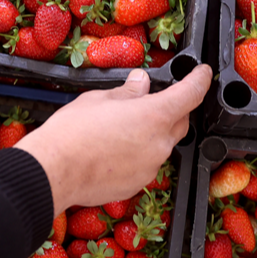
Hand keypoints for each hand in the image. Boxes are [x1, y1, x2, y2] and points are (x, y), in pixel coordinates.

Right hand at [16, 64, 211, 214]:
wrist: (53, 171)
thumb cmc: (72, 131)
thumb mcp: (99, 99)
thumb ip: (128, 92)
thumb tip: (141, 83)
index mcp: (154, 115)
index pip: (191, 94)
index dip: (200, 80)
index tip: (203, 73)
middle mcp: (159, 144)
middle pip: (179, 122)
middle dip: (172, 109)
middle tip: (149, 101)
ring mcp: (150, 167)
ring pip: (160, 145)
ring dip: (150, 134)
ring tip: (120, 129)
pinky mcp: (137, 185)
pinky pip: (145, 164)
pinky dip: (137, 154)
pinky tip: (112, 150)